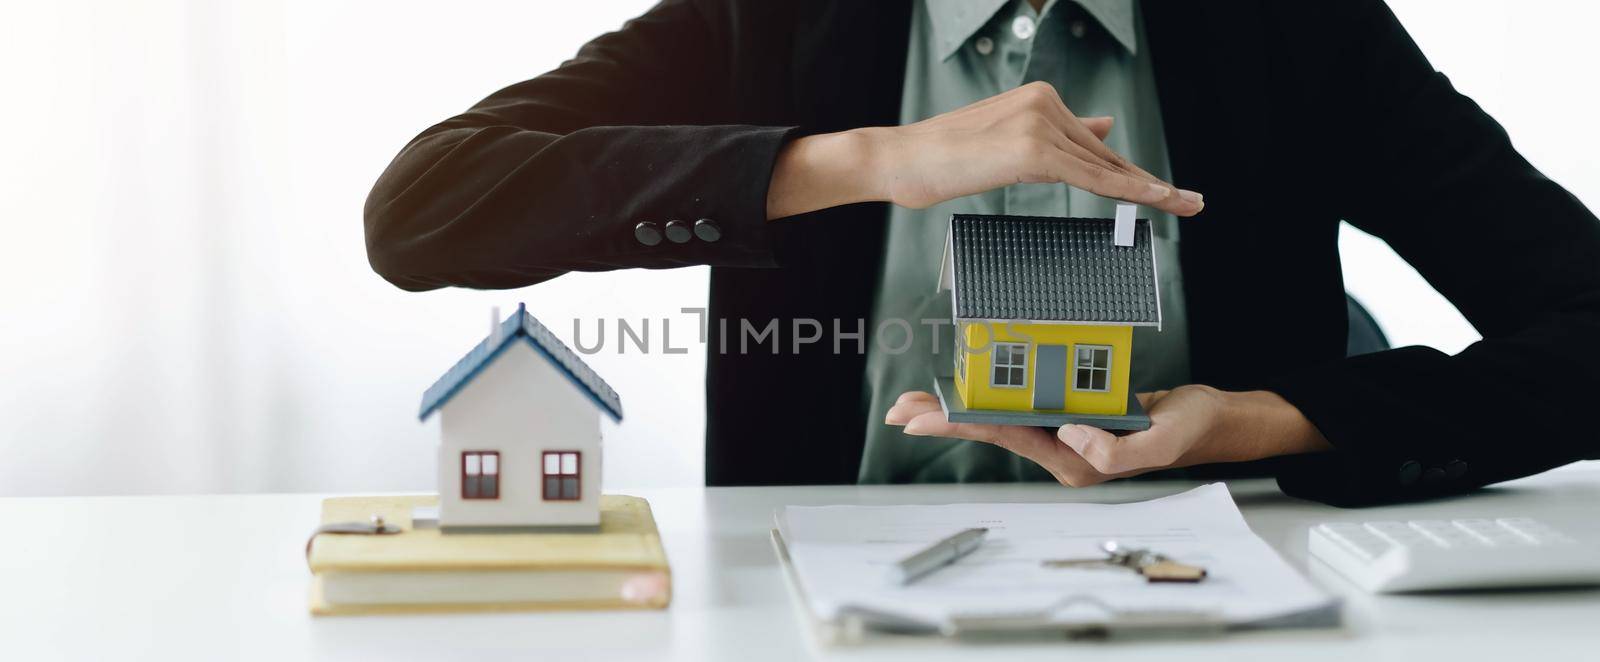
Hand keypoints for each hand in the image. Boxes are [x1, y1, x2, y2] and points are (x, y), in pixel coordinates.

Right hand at [766, 81, 1203, 219]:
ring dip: (1149, 189)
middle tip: (1191, 202)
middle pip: (1106, 155)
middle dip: (1150, 182)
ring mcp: (1038, 122)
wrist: (901, 160)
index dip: (1132, 171)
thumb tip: (1105, 127)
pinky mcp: (1032, 148)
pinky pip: (1088, 177)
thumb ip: (1055, 138)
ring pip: (1103, 167)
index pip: (1094, 145)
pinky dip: (1124, 191)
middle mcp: (1043, 103)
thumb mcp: (1004, 145)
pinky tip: (1152, 200)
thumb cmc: (941, 159)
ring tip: (1183, 205)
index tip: (1166, 189)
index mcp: (1038, 99)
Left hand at [884, 386, 1330, 485]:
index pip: (1006, 434)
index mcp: (1075, 459)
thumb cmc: (1191, 429)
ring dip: (959, 406)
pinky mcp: (1071, 409)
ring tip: (918, 402)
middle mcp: (1062, 448)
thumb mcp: (1163, 441)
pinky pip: (1023, 398)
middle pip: (991, 426)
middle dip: (944, 417)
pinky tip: (969, 383)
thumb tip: (1071, 436)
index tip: (924, 416)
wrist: (1211, 420)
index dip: (963, 421)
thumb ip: (1119, 452)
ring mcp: (1064, 430)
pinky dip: (992, 389)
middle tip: (900, 409)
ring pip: (1001, 414)